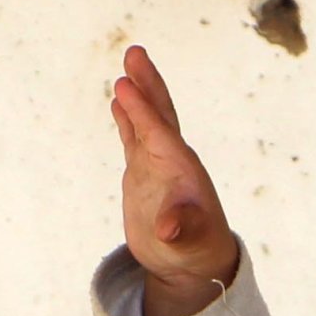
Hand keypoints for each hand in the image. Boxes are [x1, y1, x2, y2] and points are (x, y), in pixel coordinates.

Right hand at [110, 44, 239, 315]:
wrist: (194, 262)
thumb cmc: (197, 251)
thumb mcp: (190, 243)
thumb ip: (182, 231)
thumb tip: (167, 229)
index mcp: (182, 170)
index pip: (160, 133)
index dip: (143, 111)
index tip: (125, 87)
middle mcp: (171, 160)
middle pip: (159, 114)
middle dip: (147, 84)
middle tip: (135, 52)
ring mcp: (157, 163)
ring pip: (146, 120)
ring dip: (137, 93)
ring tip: (126, 66)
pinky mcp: (144, 172)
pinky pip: (135, 137)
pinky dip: (128, 117)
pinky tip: (119, 99)